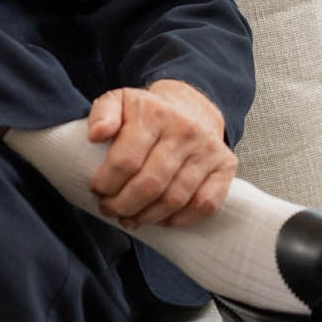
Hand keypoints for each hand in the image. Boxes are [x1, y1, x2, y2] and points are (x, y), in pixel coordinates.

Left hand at [86, 79, 236, 230]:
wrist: (191, 106)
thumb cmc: (147, 111)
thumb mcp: (118, 101)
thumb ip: (102, 114)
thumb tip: (95, 135)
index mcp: (154, 113)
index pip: (125, 161)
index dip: (107, 183)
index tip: (96, 191)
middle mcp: (185, 130)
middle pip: (150, 184)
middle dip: (123, 205)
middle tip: (109, 210)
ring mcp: (208, 149)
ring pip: (175, 198)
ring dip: (148, 216)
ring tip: (129, 219)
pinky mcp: (225, 166)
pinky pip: (206, 203)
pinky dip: (182, 219)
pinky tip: (162, 220)